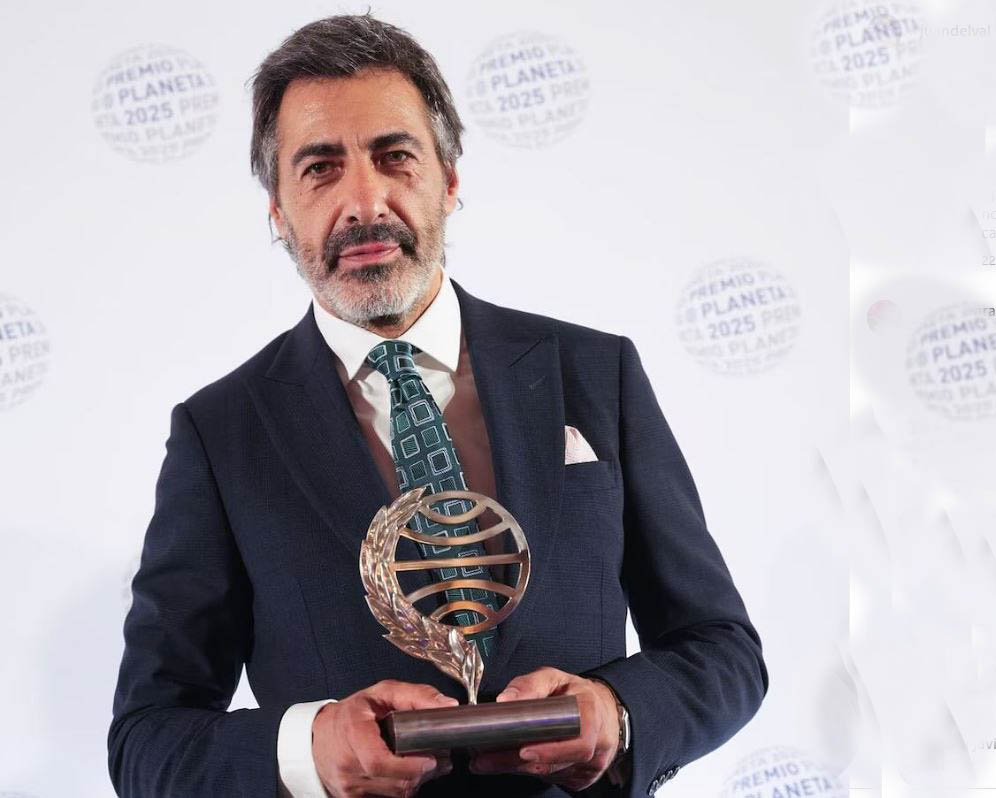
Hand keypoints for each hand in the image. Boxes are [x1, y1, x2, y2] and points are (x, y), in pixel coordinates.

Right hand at [312, 679, 456, 796]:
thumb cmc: (353, 713)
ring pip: (394, 794)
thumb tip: (448, 706)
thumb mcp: (383, 693)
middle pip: (393, 782)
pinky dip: (401, 788)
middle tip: (439, 759)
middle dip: (422, 773)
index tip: (430, 760)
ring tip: (426, 764)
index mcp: (353, 733)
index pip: (378, 761)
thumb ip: (417, 695)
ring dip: (415, 782)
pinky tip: (408, 774)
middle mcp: (347, 764)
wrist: (317, 736)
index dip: (409, 766)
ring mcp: (348, 786)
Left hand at [468, 667, 620, 791]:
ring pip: (552, 774)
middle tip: (485, 760)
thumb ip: (530, 685)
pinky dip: (531, 772)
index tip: (521, 750)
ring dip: (518, 769)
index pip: (578, 742)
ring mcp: (593, 764)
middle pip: (557, 763)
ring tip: (488, 760)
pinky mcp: (584, 777)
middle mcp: (598, 743)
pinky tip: (512, 763)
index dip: (550, 750)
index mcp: (592, 714)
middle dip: (518, 763)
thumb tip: (505, 700)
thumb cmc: (574, 692)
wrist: (602, 708)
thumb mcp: (553, 677)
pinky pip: (554, 778)